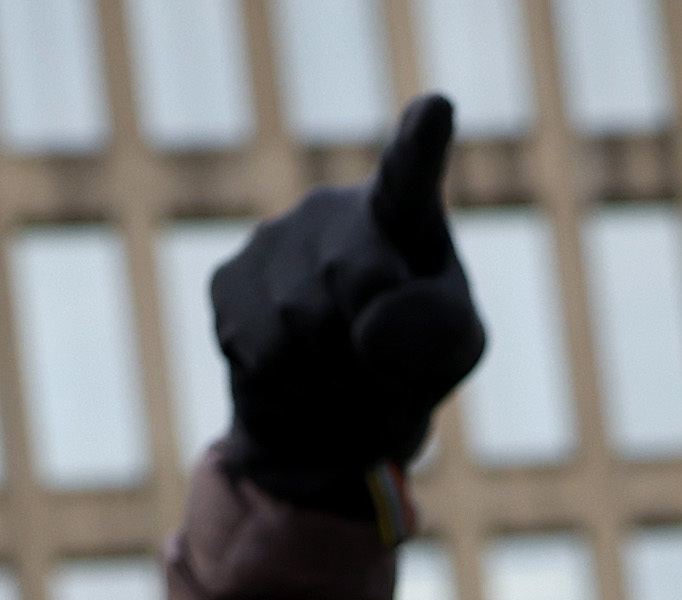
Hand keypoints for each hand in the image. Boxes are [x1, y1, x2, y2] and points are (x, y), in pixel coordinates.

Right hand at [213, 94, 484, 506]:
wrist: (327, 409)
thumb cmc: (407, 362)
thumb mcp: (452, 349)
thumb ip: (440, 328)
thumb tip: (372, 325)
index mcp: (404, 208)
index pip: (411, 168)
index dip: (421, 140)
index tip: (438, 109)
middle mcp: (333, 208)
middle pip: (359, 281)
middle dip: (375, 349)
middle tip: (380, 373)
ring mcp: (273, 238)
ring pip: (304, 326)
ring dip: (333, 379)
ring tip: (339, 379)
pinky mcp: (228, 279)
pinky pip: (264, 354)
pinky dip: (290, 389)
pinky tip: (296, 376)